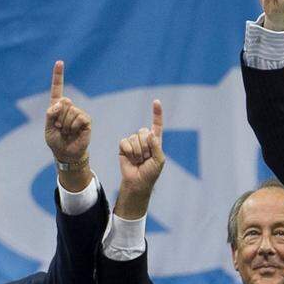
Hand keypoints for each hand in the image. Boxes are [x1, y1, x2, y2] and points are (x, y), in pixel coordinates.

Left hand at [44, 60, 90, 165]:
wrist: (66, 153)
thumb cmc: (56, 140)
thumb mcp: (47, 127)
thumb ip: (50, 113)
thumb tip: (62, 102)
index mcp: (57, 106)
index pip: (57, 88)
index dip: (58, 75)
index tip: (60, 62)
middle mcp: (69, 106)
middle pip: (63, 102)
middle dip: (59, 117)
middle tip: (60, 128)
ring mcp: (78, 112)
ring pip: (70, 111)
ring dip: (65, 125)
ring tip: (67, 132)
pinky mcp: (86, 119)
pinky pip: (79, 117)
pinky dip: (74, 127)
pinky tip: (74, 132)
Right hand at [113, 100, 164, 219]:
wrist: (137, 182)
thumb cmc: (150, 173)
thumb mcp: (159, 160)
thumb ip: (156, 146)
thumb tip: (151, 133)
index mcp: (155, 141)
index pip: (157, 124)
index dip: (156, 113)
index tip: (156, 102)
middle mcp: (144, 139)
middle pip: (144, 132)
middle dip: (145, 147)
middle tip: (146, 158)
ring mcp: (133, 142)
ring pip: (135, 138)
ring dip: (137, 152)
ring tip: (138, 161)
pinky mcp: (123, 146)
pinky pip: (125, 142)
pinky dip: (129, 151)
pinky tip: (131, 159)